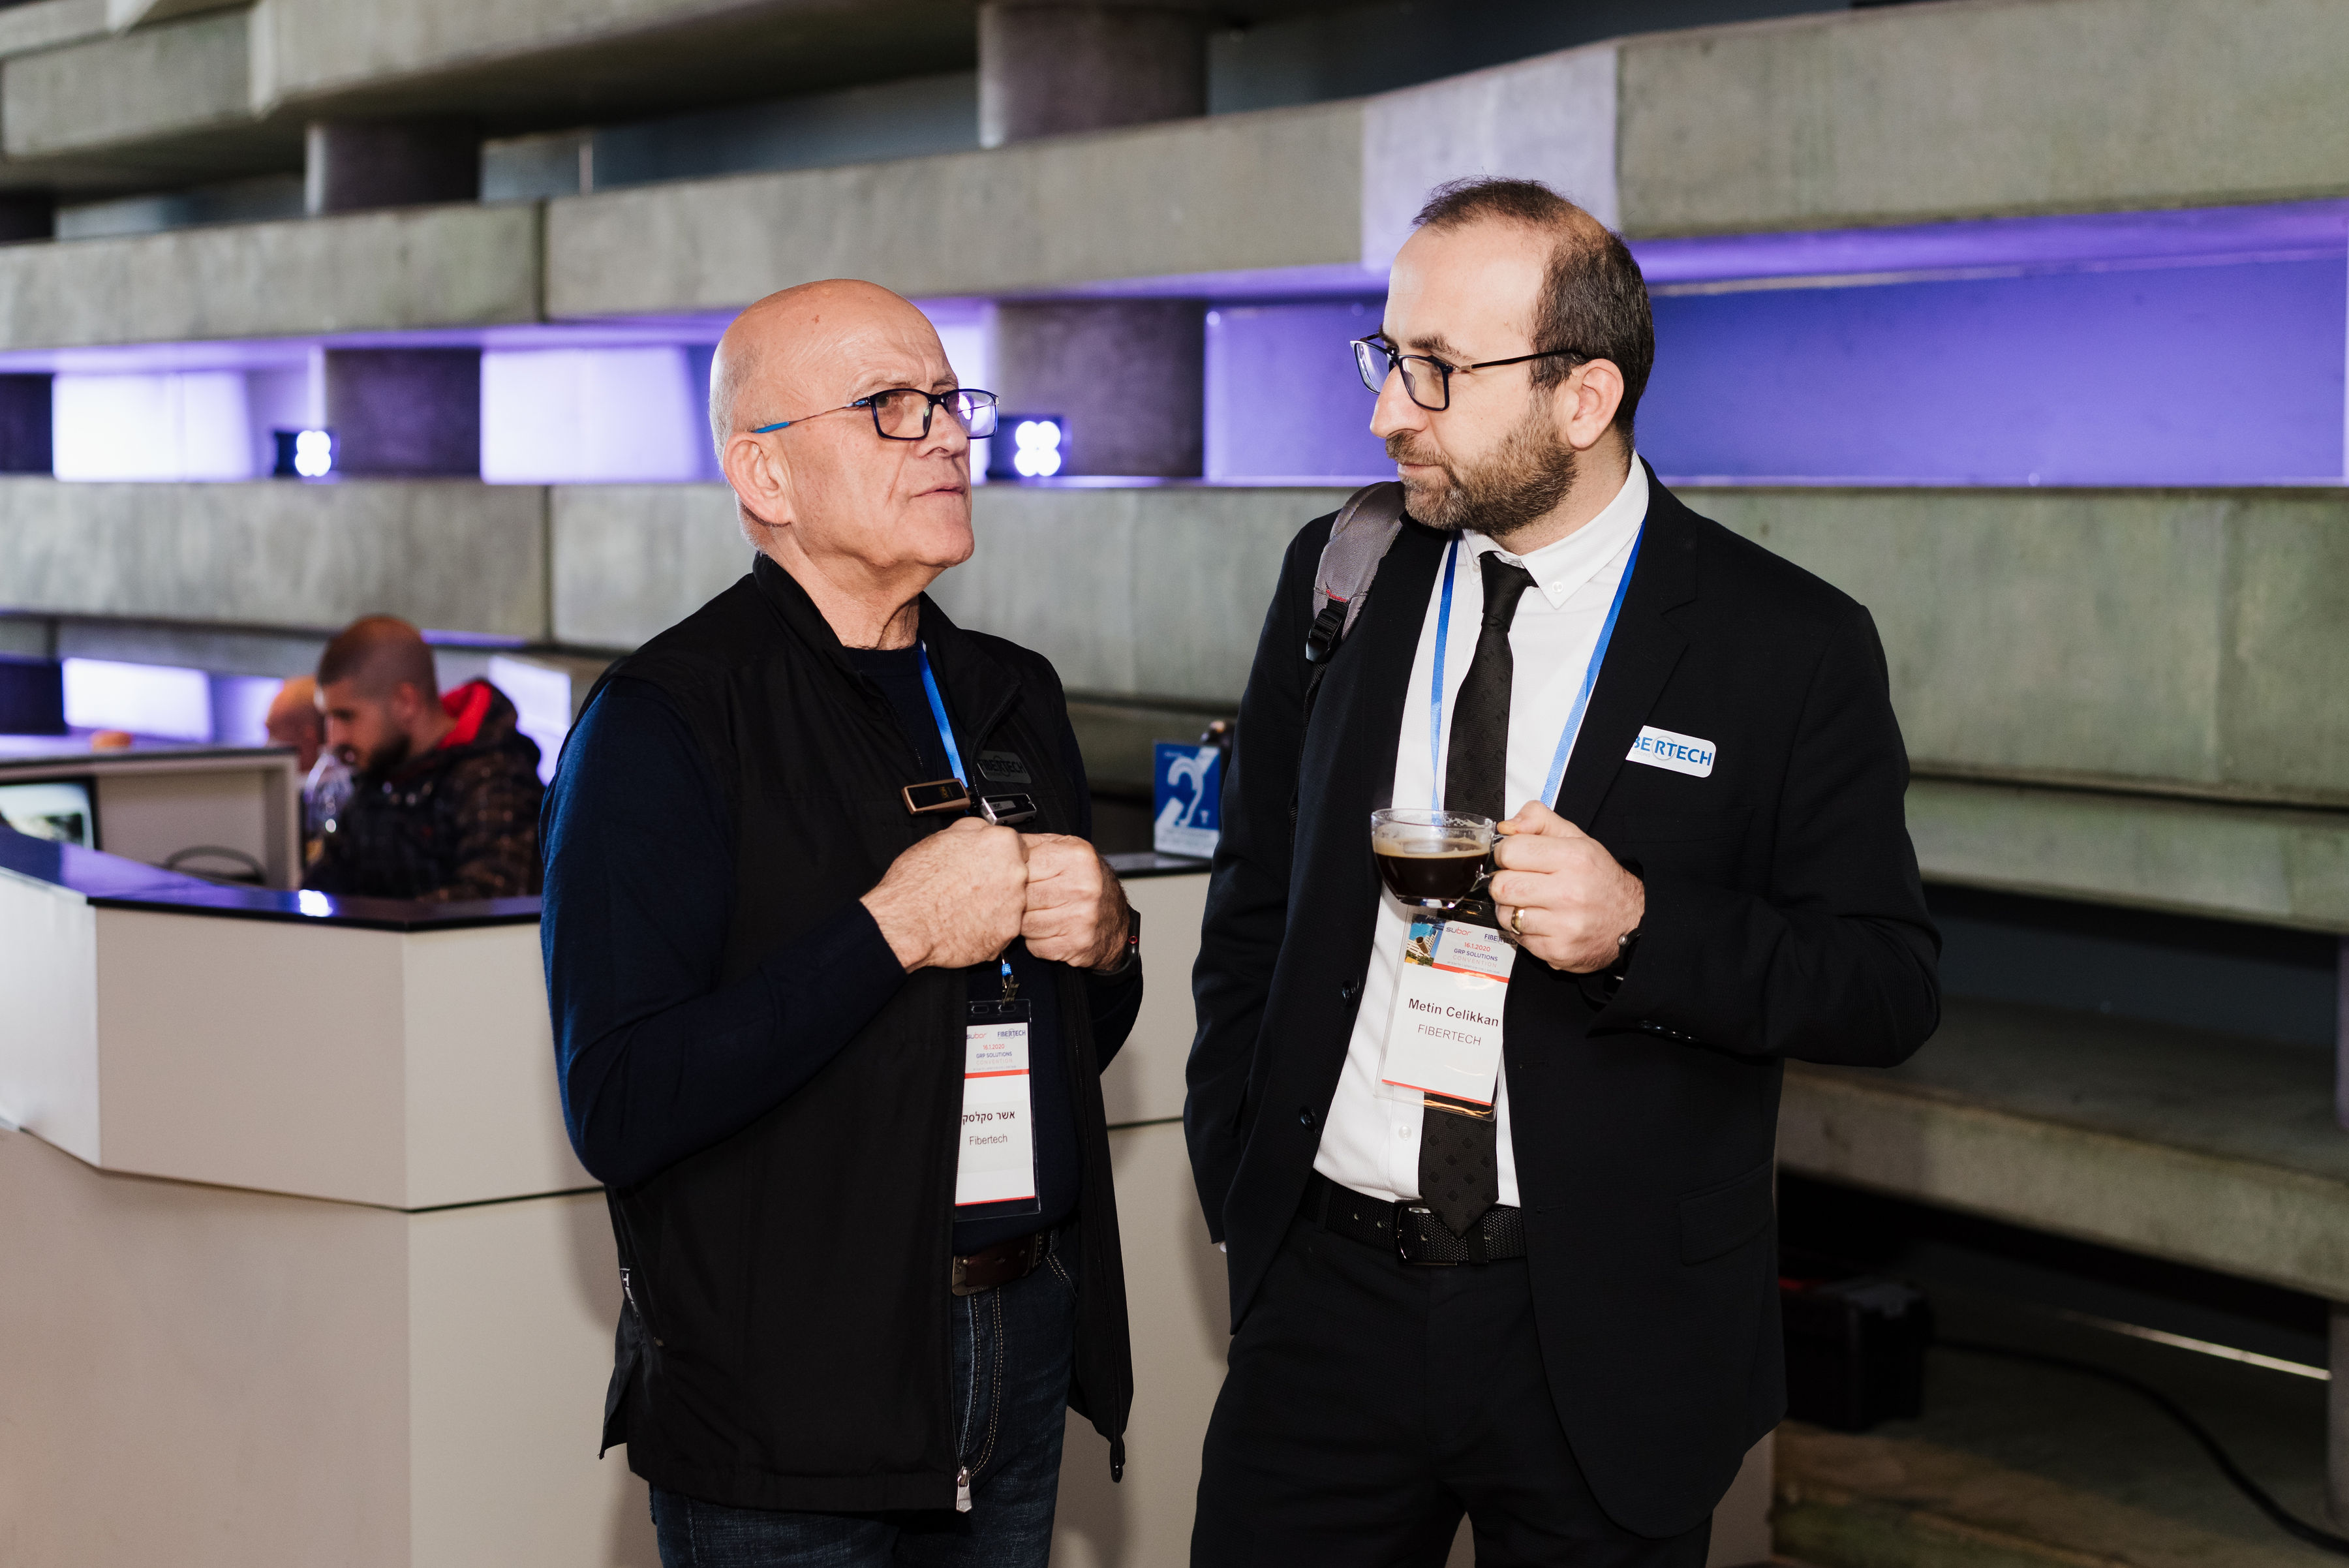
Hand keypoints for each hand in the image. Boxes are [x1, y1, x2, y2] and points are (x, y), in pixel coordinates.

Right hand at [861, 818, 1028, 971]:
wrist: (906, 923)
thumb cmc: (917, 883)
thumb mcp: (940, 837)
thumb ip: (971, 830)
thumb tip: (981, 830)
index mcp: (1000, 844)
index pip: (1014, 844)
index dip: (997, 854)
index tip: (987, 862)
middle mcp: (1015, 874)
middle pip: (1016, 873)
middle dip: (997, 878)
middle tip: (971, 885)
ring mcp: (1014, 906)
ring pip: (1011, 901)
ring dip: (994, 902)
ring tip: (964, 905)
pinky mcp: (1007, 934)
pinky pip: (1003, 927)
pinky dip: (989, 926)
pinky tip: (966, 922)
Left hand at [1020, 834, 1131, 971]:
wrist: (1115, 921)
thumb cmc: (1086, 883)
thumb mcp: (1067, 851)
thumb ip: (1033, 845)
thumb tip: (997, 846)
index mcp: (1076, 857)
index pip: (1021, 865)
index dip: (1012, 875)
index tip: (1016, 878)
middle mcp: (1082, 887)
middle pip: (1021, 897)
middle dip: (1017, 900)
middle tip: (1027, 898)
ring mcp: (1080, 918)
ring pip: (1024, 924)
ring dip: (1024, 922)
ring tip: (1040, 913)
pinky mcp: (1075, 945)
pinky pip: (1036, 945)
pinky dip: (1037, 941)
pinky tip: (1049, 930)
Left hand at [1487, 800, 1643, 973]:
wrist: (1632, 921)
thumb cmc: (1599, 878)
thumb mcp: (1576, 838)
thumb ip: (1539, 820)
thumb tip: (1506, 827)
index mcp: (1573, 857)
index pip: (1510, 851)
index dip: (1505, 854)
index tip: (1513, 859)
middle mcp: (1569, 892)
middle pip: (1502, 886)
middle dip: (1504, 883)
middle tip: (1520, 882)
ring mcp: (1564, 925)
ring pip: (1505, 915)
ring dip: (1511, 909)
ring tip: (1532, 904)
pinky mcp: (1558, 951)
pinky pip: (1518, 938)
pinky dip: (1524, 931)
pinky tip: (1543, 923)